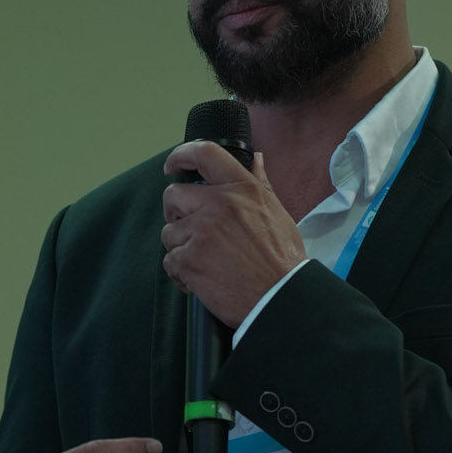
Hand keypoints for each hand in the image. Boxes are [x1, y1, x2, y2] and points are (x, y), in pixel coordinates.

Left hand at [161, 143, 305, 327]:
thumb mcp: (277, 212)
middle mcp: (220, 204)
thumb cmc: (282, 260)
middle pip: (173, 195)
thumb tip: (255, 159)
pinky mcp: (189, 260)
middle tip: (190, 229)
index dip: (181, 156)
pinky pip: (170, 261)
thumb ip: (259, 183)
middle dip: (176, 213)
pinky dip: (182, 273)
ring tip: (206, 261)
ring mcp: (202, 232)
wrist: (280, 298)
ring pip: (169, 232)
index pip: (205, 154)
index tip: (173, 167)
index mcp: (243, 189)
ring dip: (181, 248)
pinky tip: (202, 279)